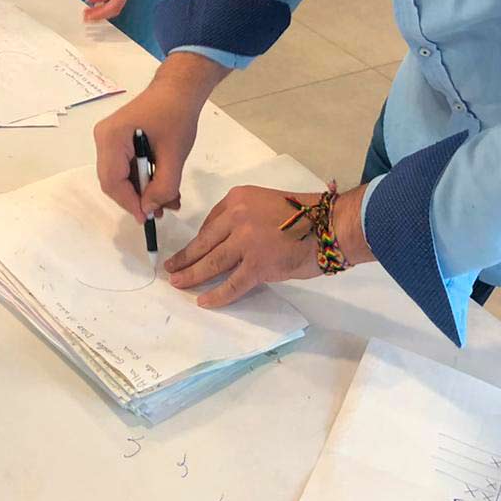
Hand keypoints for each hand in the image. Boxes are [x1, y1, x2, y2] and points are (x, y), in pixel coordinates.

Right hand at [94, 53, 227, 223]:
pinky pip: (126, 167)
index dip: (129, 202)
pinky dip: (143, 179)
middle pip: (113, 180)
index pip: (112, 181)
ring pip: (120, 176)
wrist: (178, 89)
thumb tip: (148, 209)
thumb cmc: (176, 116)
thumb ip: (163, 186)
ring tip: (168, 201)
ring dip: (143, 191)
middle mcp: (103, 139)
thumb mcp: (174, 155)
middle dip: (137, 198)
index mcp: (112, 138)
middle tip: (159, 212)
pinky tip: (164, 187)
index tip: (147, 218)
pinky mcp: (119, 140)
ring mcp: (109, 139)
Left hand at [164, 183, 371, 307]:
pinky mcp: (257, 265)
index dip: (199, 242)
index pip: (210, 223)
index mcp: (237, 199)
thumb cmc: (305, 215)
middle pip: (204, 242)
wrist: (330, 225)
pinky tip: (204, 301)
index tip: (191, 252)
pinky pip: (231, 284)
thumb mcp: (266, 204)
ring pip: (211, 263)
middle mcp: (236, 217)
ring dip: (192, 275)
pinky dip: (216, 295)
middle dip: (185, 258)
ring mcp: (245, 242)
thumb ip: (244, 218)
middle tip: (171, 268)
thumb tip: (226, 243)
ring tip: (178, 283)